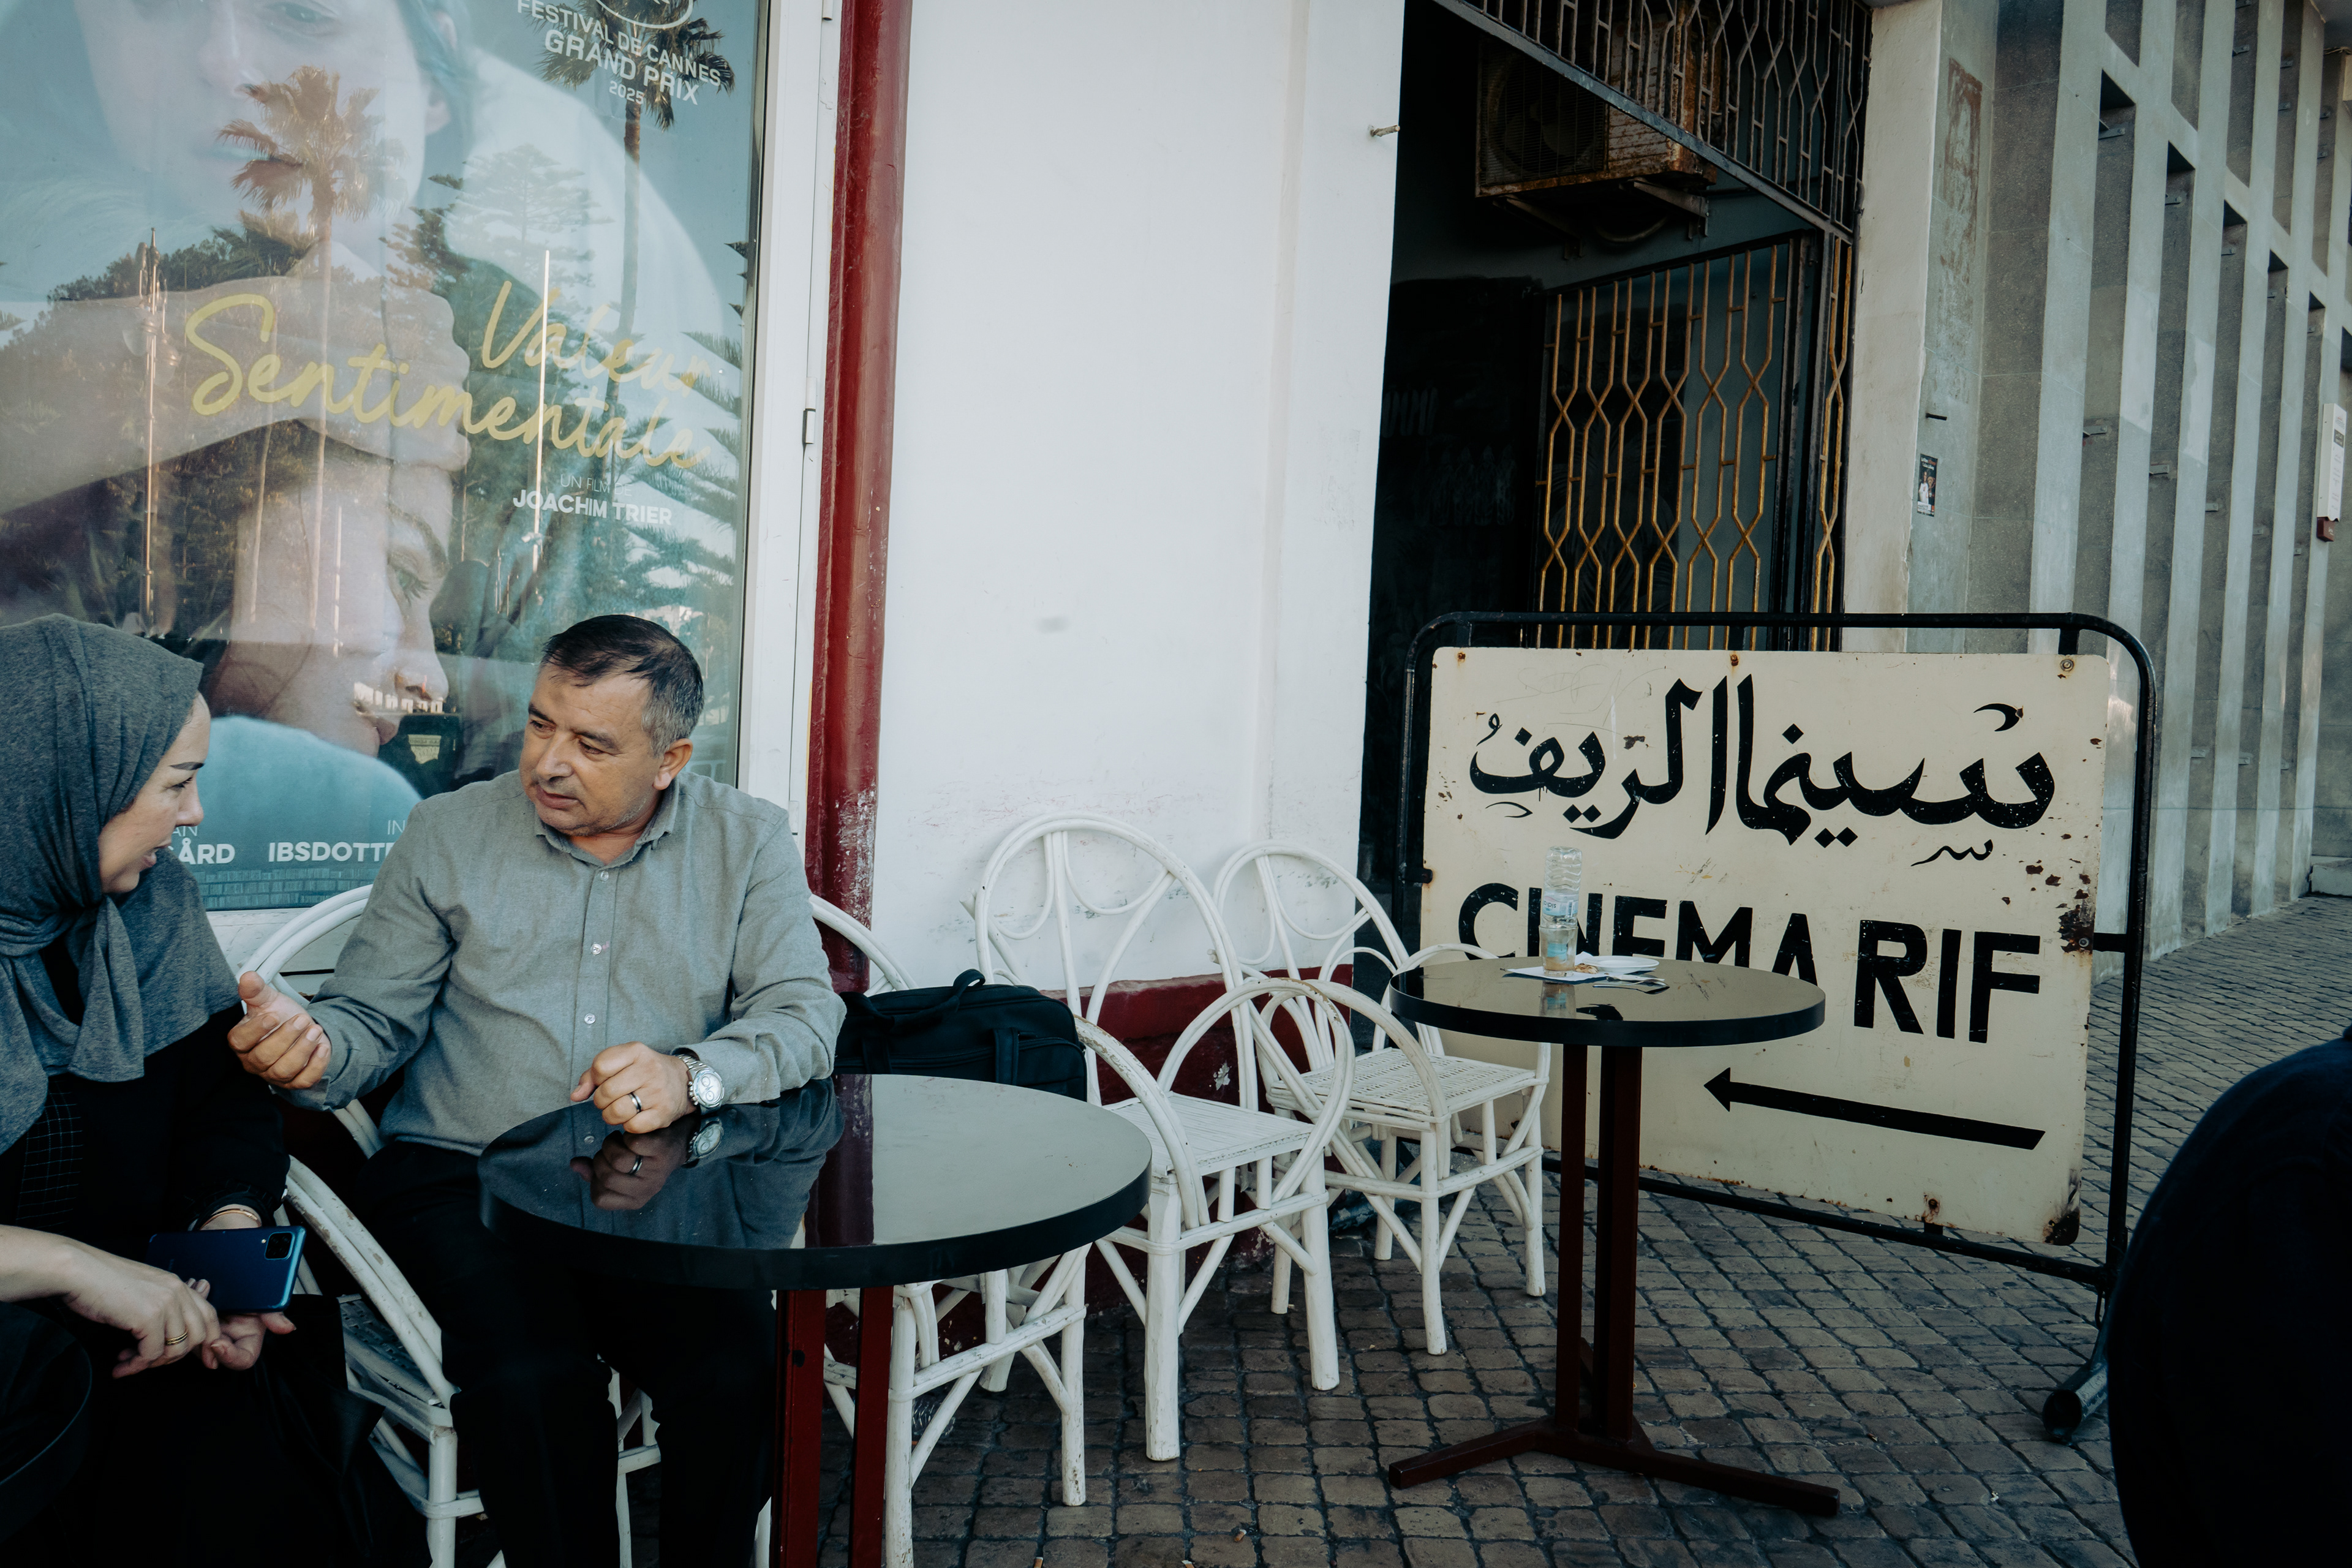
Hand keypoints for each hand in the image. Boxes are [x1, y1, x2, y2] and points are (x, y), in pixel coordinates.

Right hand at [53, 1248, 220, 1378]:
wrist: (78, 1271)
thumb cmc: (102, 1282)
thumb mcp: (142, 1291)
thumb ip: (162, 1306)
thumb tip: (171, 1333)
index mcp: (177, 1285)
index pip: (209, 1316)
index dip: (210, 1342)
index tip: (207, 1362)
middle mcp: (177, 1291)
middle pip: (197, 1336)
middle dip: (174, 1357)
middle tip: (148, 1362)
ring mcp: (165, 1303)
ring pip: (175, 1349)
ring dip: (151, 1363)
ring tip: (128, 1362)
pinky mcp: (148, 1317)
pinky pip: (151, 1354)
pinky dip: (135, 1365)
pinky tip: (121, 1365)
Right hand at [179, 267, 471, 470]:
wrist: (296, 355)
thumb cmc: (304, 319)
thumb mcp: (340, 280)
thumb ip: (363, 293)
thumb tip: (337, 271)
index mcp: (436, 316)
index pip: (439, 344)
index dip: (410, 359)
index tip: (381, 367)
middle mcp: (453, 355)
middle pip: (446, 380)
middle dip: (418, 389)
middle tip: (375, 397)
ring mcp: (449, 398)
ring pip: (447, 414)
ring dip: (421, 419)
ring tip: (378, 421)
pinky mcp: (438, 440)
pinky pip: (455, 454)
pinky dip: (431, 455)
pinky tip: (404, 451)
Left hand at [194, 1208, 294, 1370]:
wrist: (228, 1239)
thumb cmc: (252, 1264)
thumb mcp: (265, 1289)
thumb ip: (274, 1311)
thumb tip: (287, 1328)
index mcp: (249, 1330)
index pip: (241, 1358)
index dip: (229, 1356)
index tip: (216, 1344)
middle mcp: (229, 1330)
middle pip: (213, 1351)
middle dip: (199, 1338)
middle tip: (194, 1322)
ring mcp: (210, 1322)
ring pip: (195, 1336)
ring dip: (187, 1323)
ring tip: (189, 1296)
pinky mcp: (194, 1311)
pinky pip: (184, 1320)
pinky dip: (180, 1310)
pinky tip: (183, 1291)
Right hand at [228, 972, 331, 1088]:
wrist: (303, 1028)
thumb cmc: (281, 1017)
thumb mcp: (269, 1000)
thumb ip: (257, 991)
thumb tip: (248, 977)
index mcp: (242, 1042)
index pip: (240, 1041)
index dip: (256, 1030)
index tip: (273, 1016)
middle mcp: (254, 1062)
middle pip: (264, 1057)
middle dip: (286, 1037)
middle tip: (301, 1020)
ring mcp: (274, 1074)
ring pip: (283, 1070)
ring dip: (302, 1049)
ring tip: (314, 1030)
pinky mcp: (294, 1081)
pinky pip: (304, 1081)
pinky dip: (316, 1064)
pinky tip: (323, 1047)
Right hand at [568, 1122, 695, 1210]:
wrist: (677, 1142)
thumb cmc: (643, 1157)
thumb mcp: (620, 1170)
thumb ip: (594, 1171)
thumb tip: (575, 1164)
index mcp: (634, 1200)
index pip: (600, 1199)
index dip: (595, 1180)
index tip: (604, 1166)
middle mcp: (646, 1190)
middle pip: (607, 1177)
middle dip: (601, 1158)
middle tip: (610, 1149)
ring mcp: (656, 1171)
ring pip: (619, 1159)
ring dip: (612, 1144)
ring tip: (619, 1140)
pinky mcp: (662, 1151)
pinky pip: (635, 1143)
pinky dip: (628, 1135)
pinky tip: (632, 1135)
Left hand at [570, 1043, 691, 1132]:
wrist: (683, 1081)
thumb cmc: (644, 1072)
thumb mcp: (621, 1063)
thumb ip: (593, 1076)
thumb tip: (575, 1095)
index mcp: (636, 1051)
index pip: (600, 1066)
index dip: (595, 1079)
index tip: (604, 1081)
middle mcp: (649, 1069)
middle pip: (605, 1092)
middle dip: (601, 1101)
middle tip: (611, 1099)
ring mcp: (658, 1091)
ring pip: (616, 1111)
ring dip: (611, 1116)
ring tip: (620, 1109)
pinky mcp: (664, 1112)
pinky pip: (632, 1126)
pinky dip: (628, 1125)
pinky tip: (635, 1116)